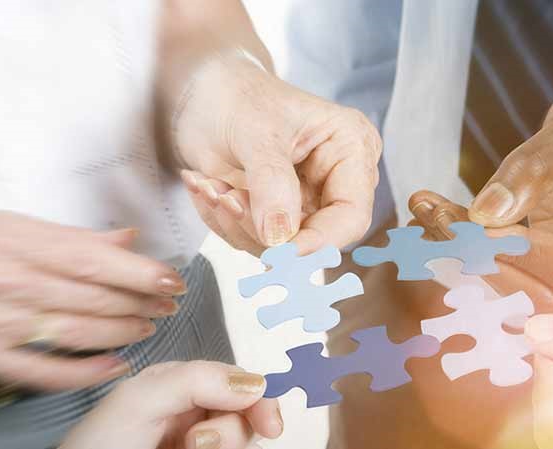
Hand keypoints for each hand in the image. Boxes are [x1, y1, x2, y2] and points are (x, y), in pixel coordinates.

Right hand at [0, 211, 186, 389]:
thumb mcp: (11, 227)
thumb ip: (71, 236)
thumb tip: (126, 239)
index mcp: (19, 245)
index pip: (92, 260)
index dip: (139, 272)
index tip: (171, 279)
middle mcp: (11, 284)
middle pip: (92, 297)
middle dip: (140, 303)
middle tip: (169, 303)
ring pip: (76, 333)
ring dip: (122, 332)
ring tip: (149, 326)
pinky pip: (44, 371)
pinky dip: (85, 373)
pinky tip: (115, 366)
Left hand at [60, 361, 282, 448]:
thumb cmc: (96, 446)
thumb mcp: (142, 399)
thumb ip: (198, 380)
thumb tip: (255, 383)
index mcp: (180, 383)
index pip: (237, 380)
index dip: (259, 398)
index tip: (269, 424)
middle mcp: (193, 411)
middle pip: (247, 412)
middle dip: (234, 428)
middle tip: (201, 444)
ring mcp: (195, 443)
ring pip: (241, 438)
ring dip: (225, 445)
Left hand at [172, 56, 380, 254]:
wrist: (201, 91)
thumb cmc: (236, 94)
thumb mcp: (255, 130)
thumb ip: (271, 182)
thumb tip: (279, 237)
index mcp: (351, 149)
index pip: (351, 215)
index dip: (319, 242)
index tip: (277, 254)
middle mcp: (335, 180)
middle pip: (314, 238)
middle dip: (261, 229)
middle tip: (222, 197)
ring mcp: (305, 201)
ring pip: (279, 247)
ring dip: (235, 224)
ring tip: (208, 184)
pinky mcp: (277, 215)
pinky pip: (253, 240)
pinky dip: (224, 221)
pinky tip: (208, 187)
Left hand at [412, 74, 552, 307]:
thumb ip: (534, 172)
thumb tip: (483, 217)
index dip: (507, 253)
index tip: (450, 218)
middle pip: (543, 293)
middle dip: (475, 258)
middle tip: (425, 212)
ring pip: (524, 293)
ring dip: (468, 260)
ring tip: (424, 214)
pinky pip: (521, 278)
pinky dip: (478, 256)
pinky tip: (442, 224)